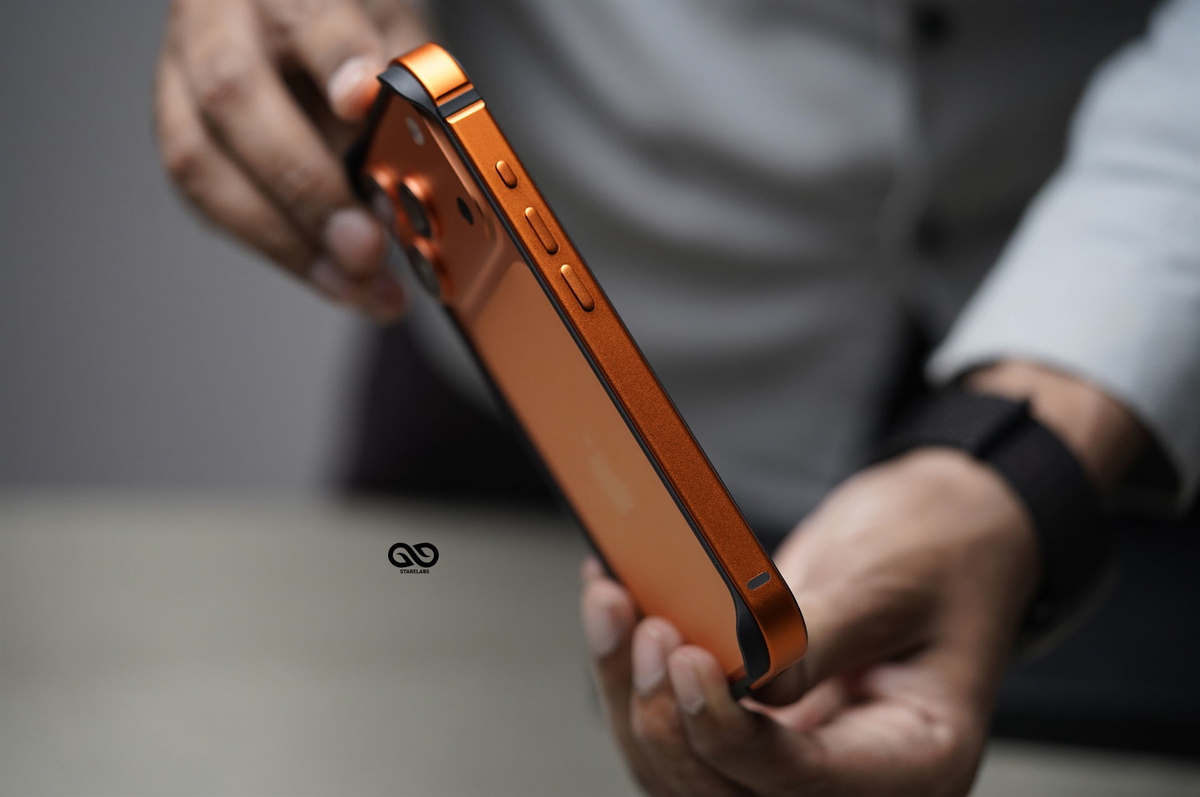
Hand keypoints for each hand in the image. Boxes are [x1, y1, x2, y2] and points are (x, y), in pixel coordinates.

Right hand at [155, 0, 429, 319]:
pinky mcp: (176, 126)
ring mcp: (181, 72)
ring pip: (201, 160)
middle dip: (305, 186)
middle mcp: (218, 21)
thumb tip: (410, 184)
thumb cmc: (352, 25)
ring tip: (352, 283)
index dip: (338, 60)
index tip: (361, 100)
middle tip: (363, 246)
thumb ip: (407, 96)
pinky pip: (206, 197)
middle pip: (234, 95)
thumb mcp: (397, 36)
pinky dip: (271, 244)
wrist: (299, 13)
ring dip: (283, 239)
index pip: (309, 16)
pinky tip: (323, 271)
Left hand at [580, 448, 1039, 796]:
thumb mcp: (889, 584)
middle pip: (724, 793)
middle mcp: (849, 781)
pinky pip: (676, 727)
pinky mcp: (751, 727)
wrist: (945, 534)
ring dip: (632, 693)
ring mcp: (793, 760)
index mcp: (914, 762)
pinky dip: (634, 673)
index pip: (802, 783)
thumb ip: (813, 636)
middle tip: (644, 630)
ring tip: (614, 606)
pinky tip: (617, 604)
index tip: (685, 661)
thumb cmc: (943, 554)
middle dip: (667, 718)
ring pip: (681, 771)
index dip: (730, 734)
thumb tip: (738, 673)